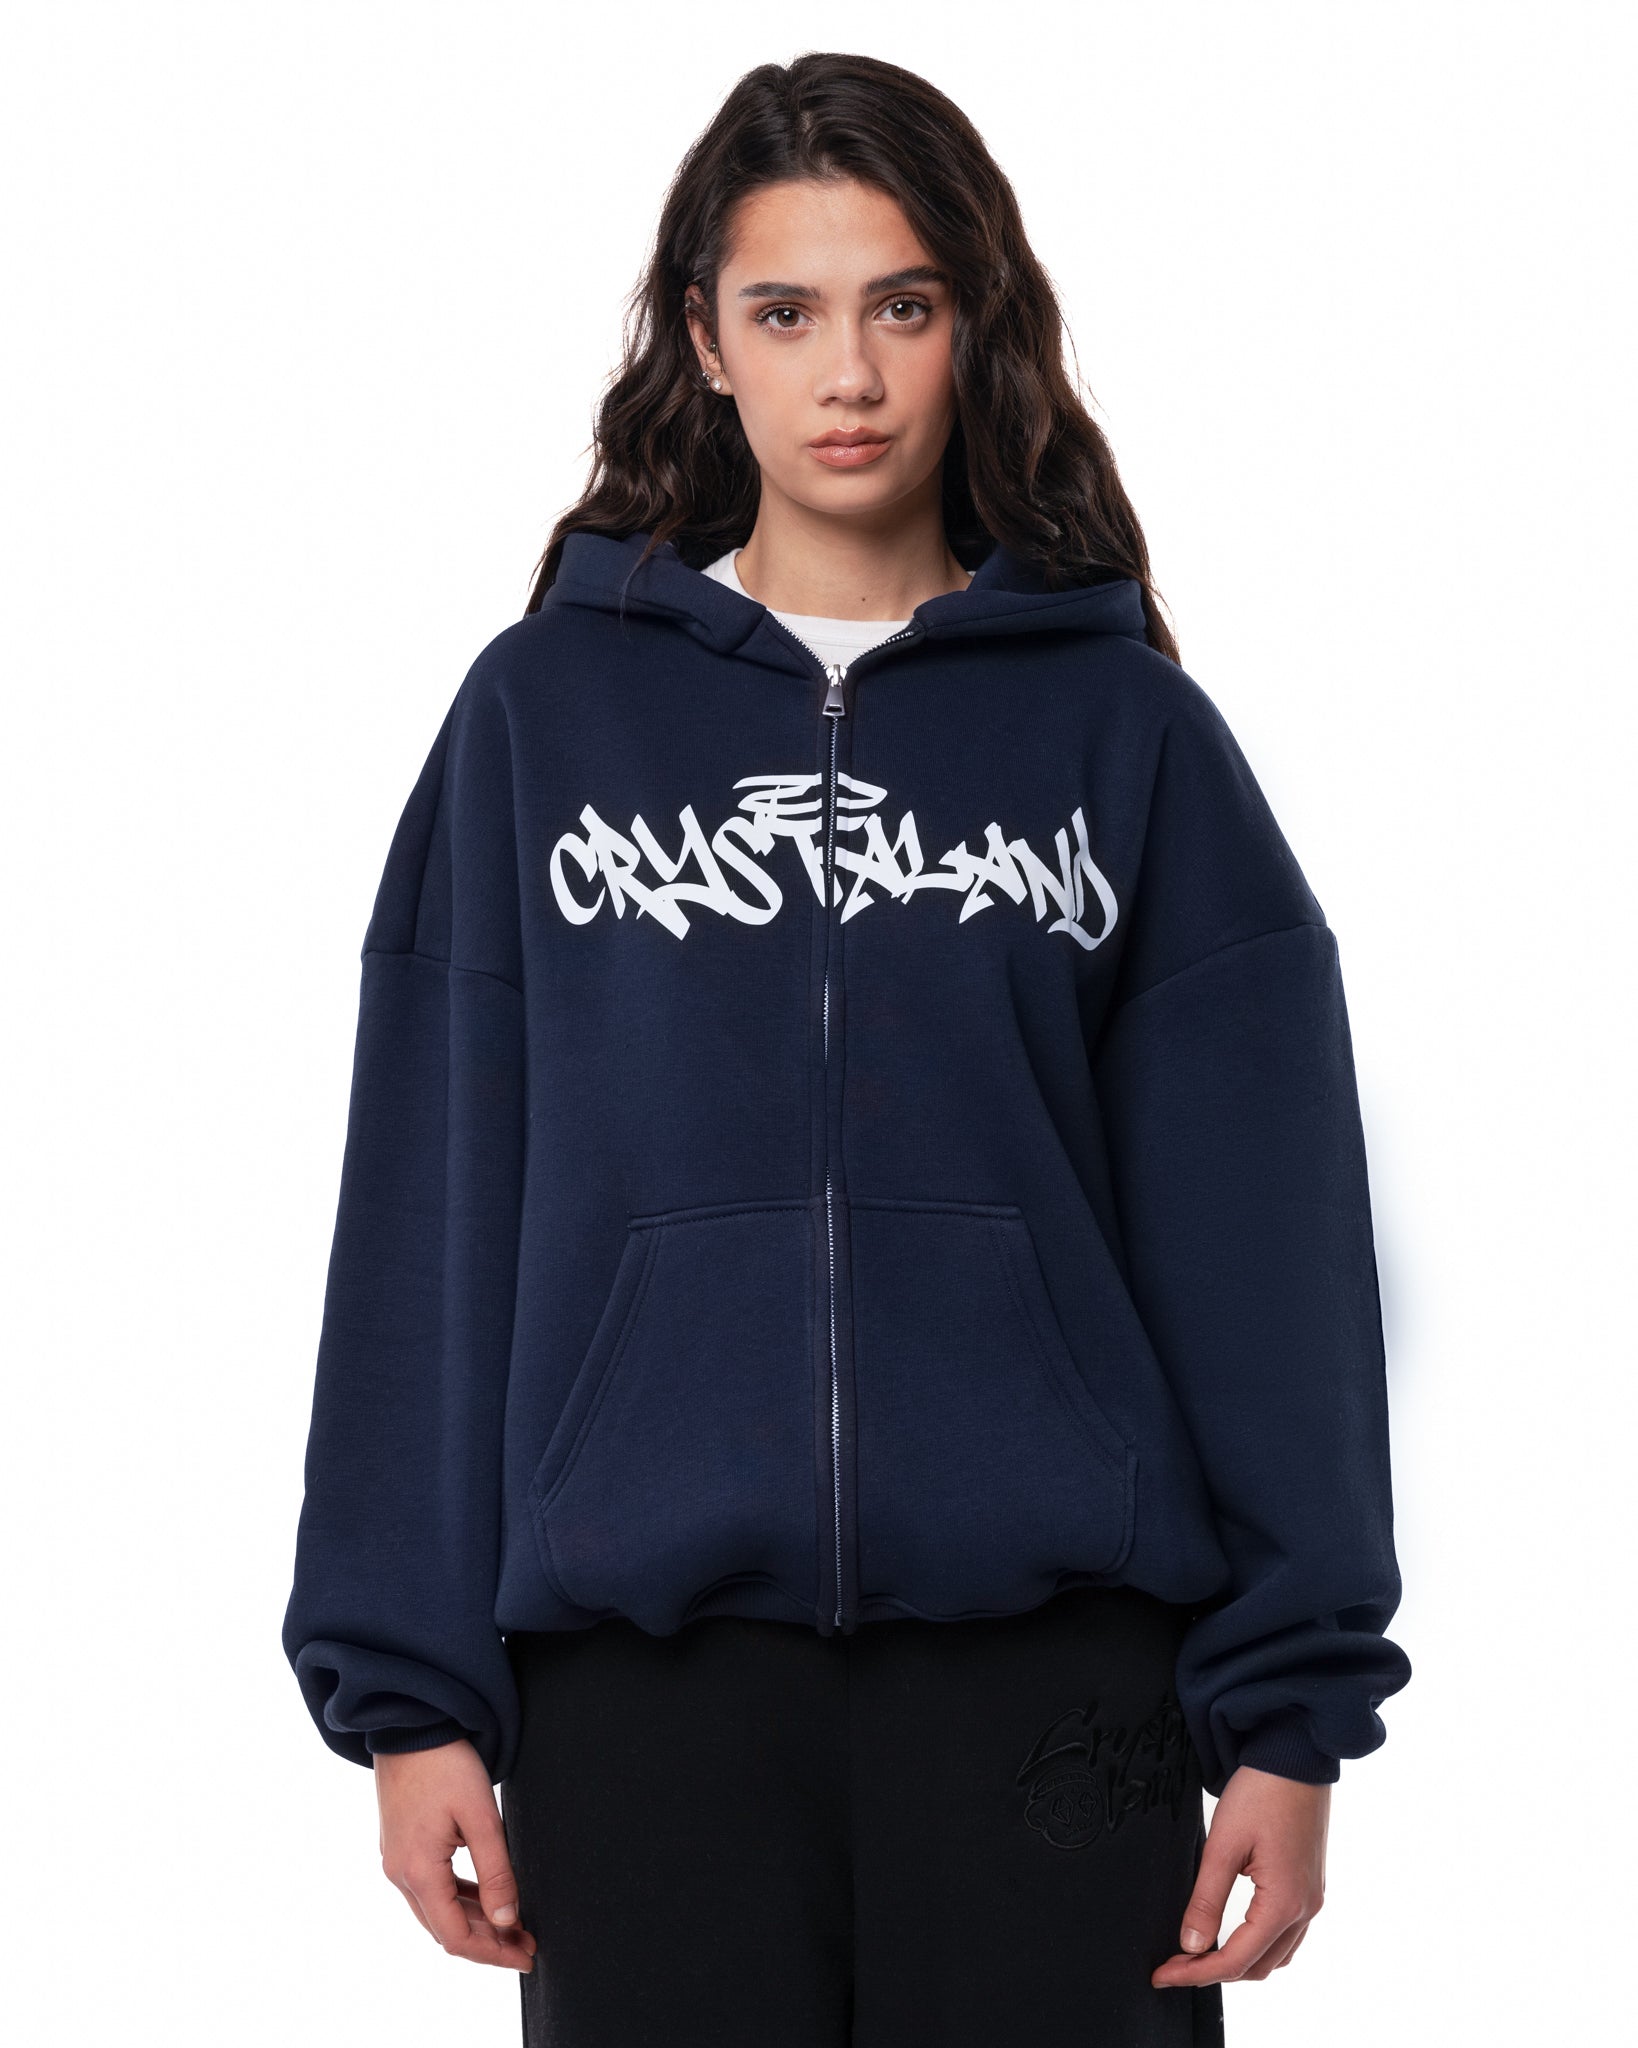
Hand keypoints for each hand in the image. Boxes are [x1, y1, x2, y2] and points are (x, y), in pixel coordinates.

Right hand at [374, 1738, 537, 1970]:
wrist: (409, 1723)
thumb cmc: (445, 1763)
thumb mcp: (480, 1816)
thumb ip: (495, 1871)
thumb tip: (507, 1921)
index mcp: (416, 1872)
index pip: (455, 1936)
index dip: (492, 1953)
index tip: (526, 1956)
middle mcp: (400, 1873)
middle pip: (445, 1929)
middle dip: (488, 1941)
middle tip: (527, 1941)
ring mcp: (397, 1860)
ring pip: (437, 1910)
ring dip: (475, 1921)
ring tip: (514, 1922)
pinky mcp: (402, 1845)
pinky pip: (431, 1888)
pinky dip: (459, 1899)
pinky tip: (486, 1896)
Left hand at [1151, 1764, 1328, 1987]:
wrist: (1297, 1754)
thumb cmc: (1263, 1790)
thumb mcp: (1223, 1843)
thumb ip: (1207, 1899)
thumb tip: (1191, 1944)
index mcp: (1284, 1903)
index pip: (1235, 1960)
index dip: (1195, 1973)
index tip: (1162, 1975)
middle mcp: (1305, 1909)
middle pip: (1258, 1966)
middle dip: (1214, 1972)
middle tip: (1174, 1963)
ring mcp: (1312, 1897)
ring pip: (1276, 1955)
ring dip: (1239, 1961)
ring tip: (1198, 1952)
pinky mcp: (1310, 1884)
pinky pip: (1288, 1934)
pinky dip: (1259, 1944)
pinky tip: (1234, 1932)